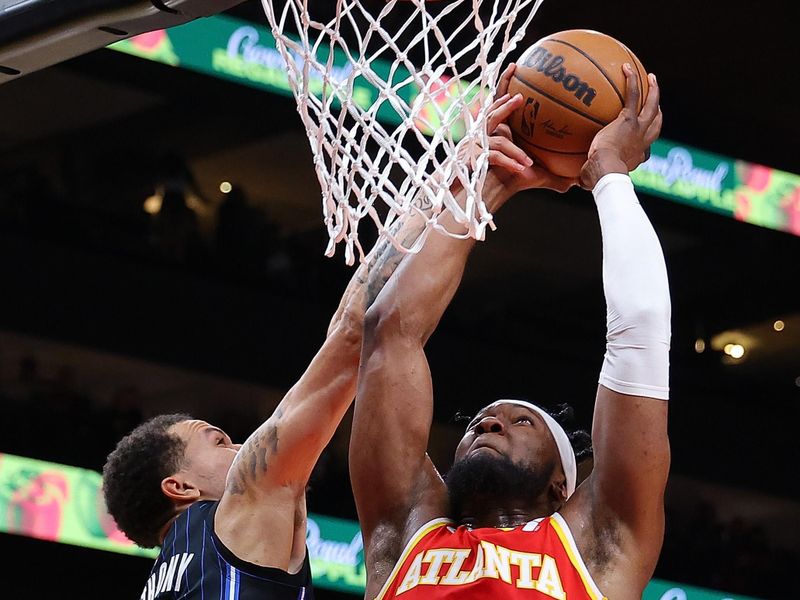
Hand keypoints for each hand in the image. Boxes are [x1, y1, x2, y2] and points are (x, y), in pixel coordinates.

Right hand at [485, 64, 576, 194]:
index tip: (518, 66)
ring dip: (511, 124)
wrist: (489, 194)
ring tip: (519, 120)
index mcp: (501, 129)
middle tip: (520, 96)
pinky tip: (524, 166)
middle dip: (504, 100)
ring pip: (495, 131)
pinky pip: (496, 155)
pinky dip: (511, 158)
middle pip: (492, 110)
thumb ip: (557, 174)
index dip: (507, 83)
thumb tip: (580, 179)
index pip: (501, 100)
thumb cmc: (513, 182)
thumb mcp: (539, 176)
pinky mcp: (476, 157)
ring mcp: (479, 144)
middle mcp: (487, 132)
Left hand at [580, 64, 661, 189]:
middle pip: (656, 123)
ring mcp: (639, 129)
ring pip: (652, 105)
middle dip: (658, 111)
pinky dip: (633, 80)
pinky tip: (626, 67)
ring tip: (651, 78)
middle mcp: (642, 141)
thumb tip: (576, 183)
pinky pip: (633, 95)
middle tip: (655, 100)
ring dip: (653, 90)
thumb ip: (587, 178)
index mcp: (636, 156)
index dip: (646, 140)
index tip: (642, 137)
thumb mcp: (594, 179)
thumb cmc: (599, 179)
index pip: (645, 147)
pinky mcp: (630, 119)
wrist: (606, 169)